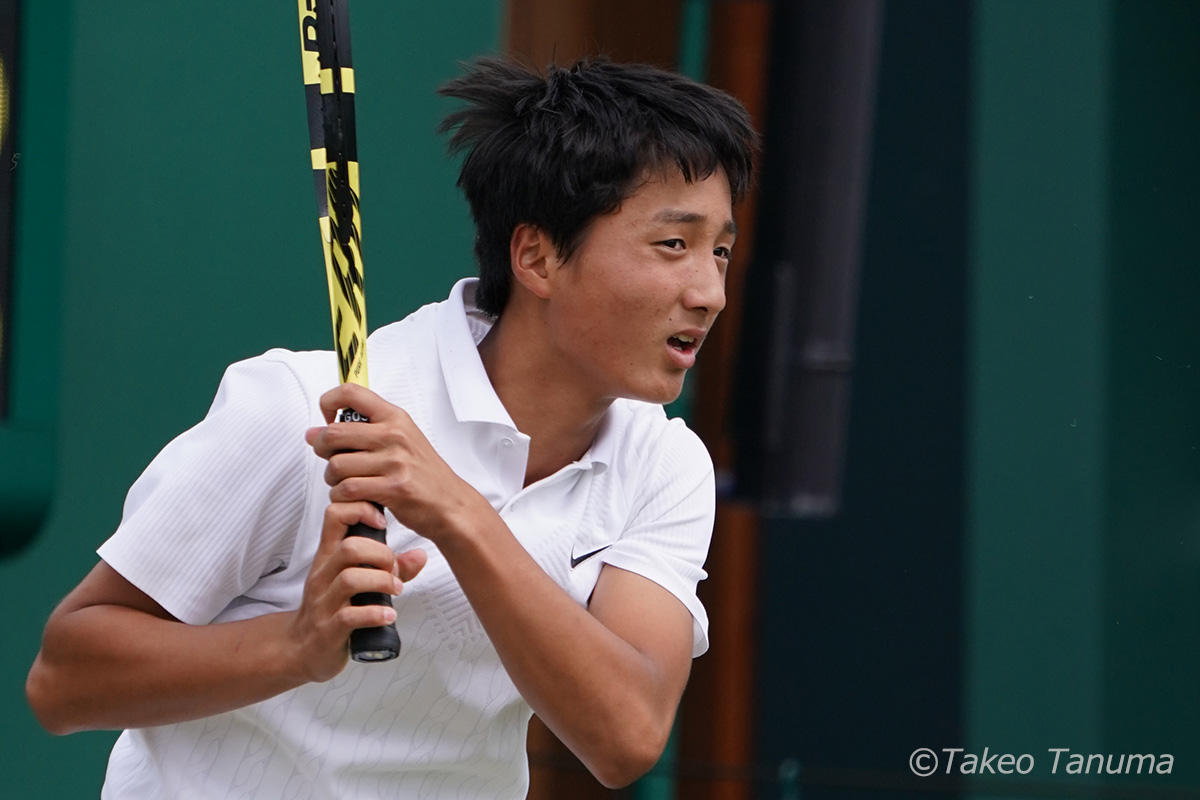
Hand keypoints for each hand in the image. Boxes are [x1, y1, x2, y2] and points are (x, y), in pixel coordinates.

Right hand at [288, 501, 426, 682]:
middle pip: (349, 548)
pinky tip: (388, 615)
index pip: (335, 515)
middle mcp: (323, 575)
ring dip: (382, 582)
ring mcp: (323, 602)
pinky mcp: (328, 629)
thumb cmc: (332, 609)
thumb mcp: (358, 582)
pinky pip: (351, 616)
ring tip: (395, 590)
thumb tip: (420, 554)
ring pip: (350, 579)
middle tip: (393, 569)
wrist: (302, 649)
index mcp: (328, 557)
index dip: (361, 510)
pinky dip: (376, 614)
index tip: (382, 522)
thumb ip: (391, 568)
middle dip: (381, 554)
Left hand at [305, 383, 487, 540]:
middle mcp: (394, 435)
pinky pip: (348, 489)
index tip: (327, 421)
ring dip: (331, 478)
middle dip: (320, 448)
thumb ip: (361, 432)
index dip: (328, 403)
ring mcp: (394, 462)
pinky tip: (352, 497)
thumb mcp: (401, 439)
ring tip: (343, 482)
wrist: (449, 502)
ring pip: (336, 466)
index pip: (350, 393)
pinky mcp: (393, 488)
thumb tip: (313, 433)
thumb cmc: (423, 473)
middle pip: (334, 433)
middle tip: (328, 457)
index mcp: (395, 418)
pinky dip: (341, 496)